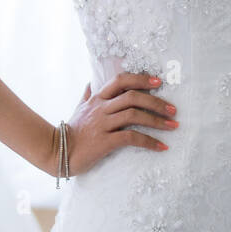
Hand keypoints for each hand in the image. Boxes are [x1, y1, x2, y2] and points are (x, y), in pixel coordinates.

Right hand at [46, 72, 177, 176]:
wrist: (57, 152)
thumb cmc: (71, 131)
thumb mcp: (78, 109)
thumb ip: (86, 95)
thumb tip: (90, 82)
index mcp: (97, 99)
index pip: (120, 81)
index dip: (140, 79)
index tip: (158, 81)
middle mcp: (101, 108)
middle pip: (132, 97)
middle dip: (156, 101)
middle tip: (173, 109)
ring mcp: (102, 124)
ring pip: (134, 115)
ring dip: (157, 120)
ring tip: (173, 126)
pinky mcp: (105, 141)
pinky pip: (131, 138)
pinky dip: (149, 141)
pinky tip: (161, 146)